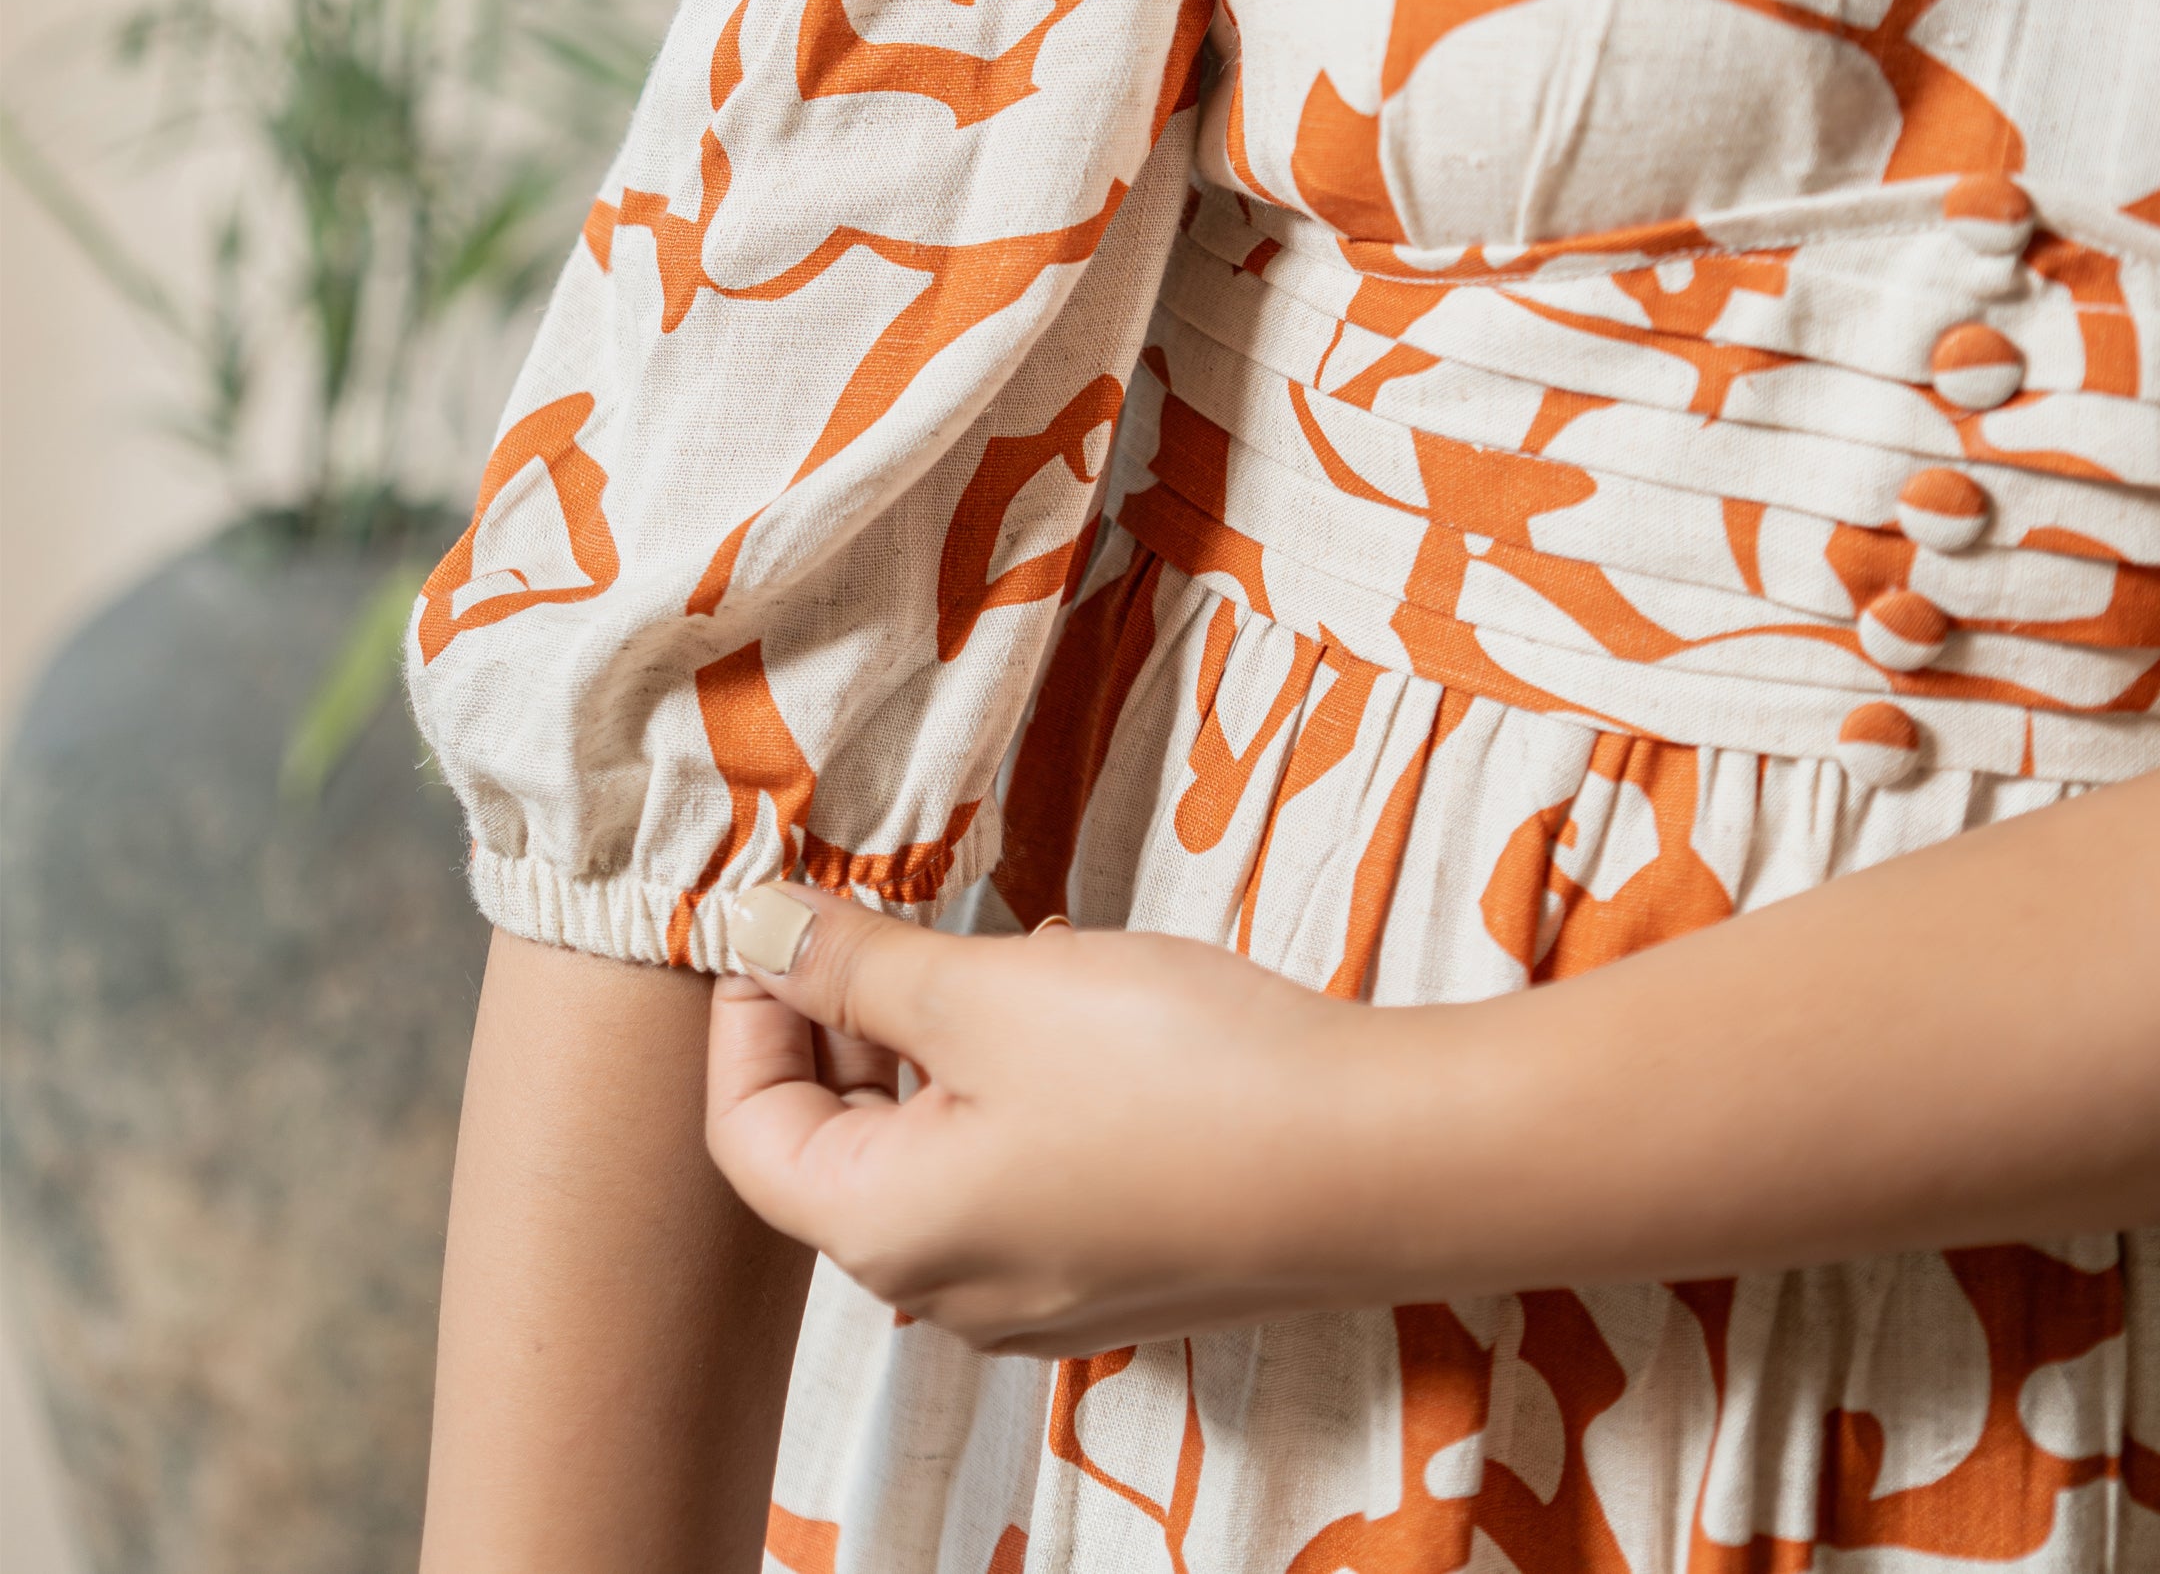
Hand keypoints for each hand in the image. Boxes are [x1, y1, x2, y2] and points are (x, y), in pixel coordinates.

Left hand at [703, 892, 1394, 1354]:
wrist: (1374, 1163)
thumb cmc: (1177, 1079)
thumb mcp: (986, 992)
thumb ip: (855, 966)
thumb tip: (751, 932)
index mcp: (886, 1235)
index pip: (746, 1131)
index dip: (747, 1011)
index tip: (781, 913)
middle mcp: (946, 1290)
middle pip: (834, 1145)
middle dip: (843, 1018)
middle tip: (881, 908)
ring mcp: (1037, 1291)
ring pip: (930, 1151)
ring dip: (931, 1040)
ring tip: (988, 942)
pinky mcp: (1114, 1266)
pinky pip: (1014, 1169)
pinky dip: (1007, 1080)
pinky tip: (1068, 1002)